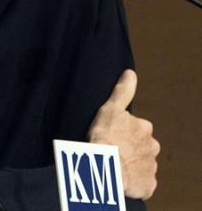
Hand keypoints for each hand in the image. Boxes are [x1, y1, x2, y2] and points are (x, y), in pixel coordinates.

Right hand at [88, 69, 159, 198]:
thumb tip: (130, 74)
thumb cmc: (106, 138)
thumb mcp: (110, 109)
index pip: (135, 128)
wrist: (106, 169)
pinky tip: (120, 178)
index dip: (121, 131)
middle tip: (111, 150)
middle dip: (129, 148)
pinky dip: (132, 180)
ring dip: (130, 164)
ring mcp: (150, 167)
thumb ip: (122, 92)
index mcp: (144, 128)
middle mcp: (152, 147)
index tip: (110, 136)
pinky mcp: (148, 185)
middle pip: (140, 146)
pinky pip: (141, 182)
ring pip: (140, 163)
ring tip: (112, 165)